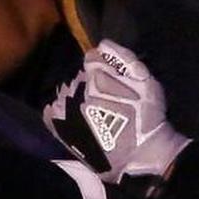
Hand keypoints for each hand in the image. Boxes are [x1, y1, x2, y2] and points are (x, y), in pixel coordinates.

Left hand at [43, 39, 189, 183]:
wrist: (141, 154)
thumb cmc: (147, 116)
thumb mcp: (146, 81)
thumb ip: (124, 58)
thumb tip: (102, 44)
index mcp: (97, 77)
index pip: (91, 59)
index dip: (103, 66)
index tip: (111, 76)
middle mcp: (78, 91)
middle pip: (80, 77)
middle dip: (91, 82)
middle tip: (106, 97)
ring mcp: (67, 111)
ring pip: (67, 92)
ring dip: (77, 97)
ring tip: (94, 111)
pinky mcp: (61, 129)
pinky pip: (51, 113)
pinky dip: (59, 112)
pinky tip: (72, 117)